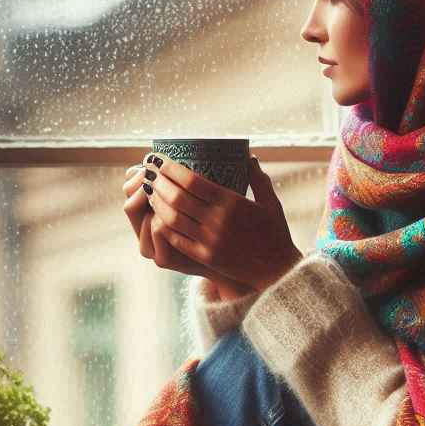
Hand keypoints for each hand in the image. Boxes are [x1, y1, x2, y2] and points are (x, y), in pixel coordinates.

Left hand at [142, 155, 302, 292]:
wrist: (277, 270)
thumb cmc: (275, 233)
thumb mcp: (271, 202)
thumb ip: (257, 178)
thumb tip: (248, 155)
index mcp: (232, 202)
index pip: (193, 181)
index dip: (171, 169)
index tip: (159, 159)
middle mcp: (217, 220)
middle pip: (177, 197)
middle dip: (158, 182)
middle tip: (147, 172)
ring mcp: (209, 241)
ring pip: (172, 218)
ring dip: (156, 202)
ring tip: (149, 191)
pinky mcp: (204, 257)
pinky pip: (176, 239)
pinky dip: (163, 226)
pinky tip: (156, 215)